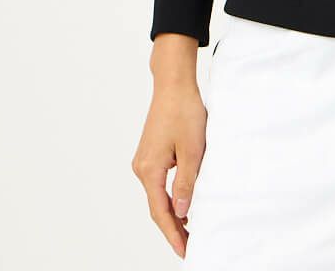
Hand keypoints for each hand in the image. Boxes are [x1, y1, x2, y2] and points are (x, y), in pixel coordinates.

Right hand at [132, 35, 206, 257]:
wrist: (174, 84)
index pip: (160, 212)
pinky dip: (169, 196)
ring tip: (189, 229)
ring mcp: (144, 160)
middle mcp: (142, 168)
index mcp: (150, 170)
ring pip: (158, 194)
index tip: (185, 251)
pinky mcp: (151, 153)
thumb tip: (180, 213)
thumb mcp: (192, 150)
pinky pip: (159, 181)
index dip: (173, 234)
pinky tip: (183, 203)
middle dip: (173, 228)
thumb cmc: (184, 111)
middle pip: (156, 206)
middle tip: (189, 245)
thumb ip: (186, 184)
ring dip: (172, 212)